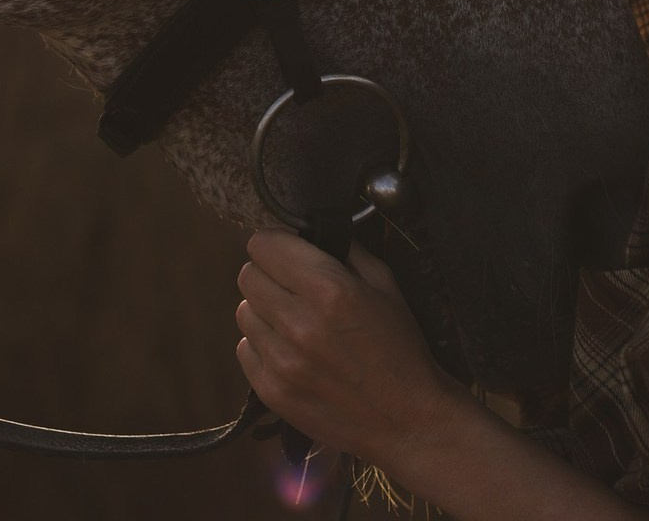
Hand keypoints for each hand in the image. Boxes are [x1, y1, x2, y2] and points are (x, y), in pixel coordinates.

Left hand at [236, 229, 462, 466]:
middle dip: (268, 271)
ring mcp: (281, 361)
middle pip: (247, 275)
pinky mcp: (272, 392)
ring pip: (243, 311)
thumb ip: (347, 250)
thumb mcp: (385, 283)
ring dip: (264, 308)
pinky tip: (290, 348)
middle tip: (291, 282)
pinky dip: (262, 342)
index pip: (264, 245)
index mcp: (330, 290)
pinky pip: (244, 349)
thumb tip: (312, 231)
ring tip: (294, 318)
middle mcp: (299, 323)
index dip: (275, 241)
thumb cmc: (399, 346)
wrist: (405, 418)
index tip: (287, 248)